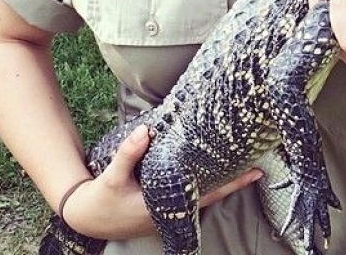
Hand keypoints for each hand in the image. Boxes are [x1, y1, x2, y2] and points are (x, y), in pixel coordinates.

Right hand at [61, 125, 262, 237]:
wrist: (86, 217)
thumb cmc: (101, 198)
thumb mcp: (113, 176)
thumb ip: (129, 154)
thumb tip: (146, 130)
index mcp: (166, 206)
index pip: (208, 194)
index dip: (232, 183)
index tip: (254, 172)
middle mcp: (173, 212)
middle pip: (212, 195)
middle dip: (234, 181)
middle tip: (259, 165)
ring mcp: (170, 212)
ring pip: (203, 196)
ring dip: (221, 181)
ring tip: (243, 164)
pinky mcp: (165, 207)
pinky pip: (190, 194)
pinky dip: (204, 183)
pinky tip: (212, 170)